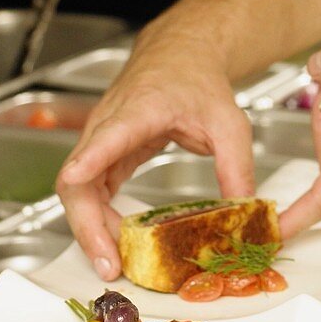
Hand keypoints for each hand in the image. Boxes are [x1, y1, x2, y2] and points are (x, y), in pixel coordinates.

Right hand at [56, 18, 254, 280]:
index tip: (77, 178)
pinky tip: (119, 244)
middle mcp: (109, 123)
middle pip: (79, 176)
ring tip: (116, 264)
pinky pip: (90, 192)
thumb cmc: (199, 82)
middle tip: (111, 263)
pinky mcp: (103, 154)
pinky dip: (99, 220)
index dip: (91, 157)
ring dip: (91, 230)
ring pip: (78, 190)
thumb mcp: (230, 123)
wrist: (181, 57)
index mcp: (141, 108)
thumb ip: (237, 168)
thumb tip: (243, 216)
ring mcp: (100, 140)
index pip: (109, 133)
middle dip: (88, 225)